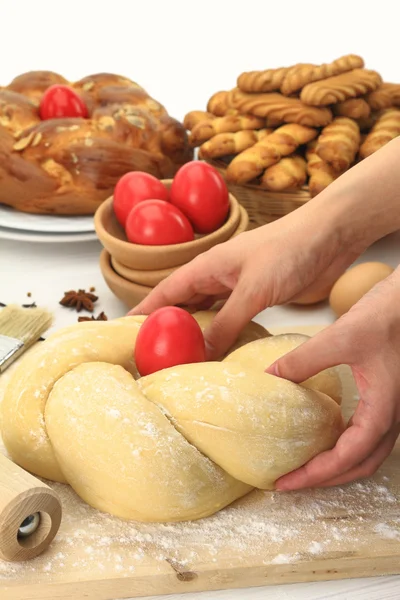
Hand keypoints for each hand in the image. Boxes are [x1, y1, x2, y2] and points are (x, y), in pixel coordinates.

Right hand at [130, 205, 363, 358]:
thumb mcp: (253, 290)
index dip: (144, 311)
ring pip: (206, 312)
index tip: (125, 333)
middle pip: (182, 304)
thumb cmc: (290, 249)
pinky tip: (217, 349)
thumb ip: (226, 322)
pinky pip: (230, 318)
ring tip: (179, 357)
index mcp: (207, 266)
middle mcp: (217, 276)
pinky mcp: (257, 295)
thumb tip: (201, 354)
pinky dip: (220, 333)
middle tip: (152, 354)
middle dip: (166, 326)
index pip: (165, 292)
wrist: (330, 235)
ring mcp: (237, 286)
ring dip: (193, 332)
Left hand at [267, 266, 399, 489]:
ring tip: (305, 466)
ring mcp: (392, 409)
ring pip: (367, 454)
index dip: (315, 475)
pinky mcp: (387, 397)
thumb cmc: (388, 316)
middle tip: (291, 482)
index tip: (285, 483)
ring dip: (337, 466)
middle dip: (325, 479)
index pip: (346, 458)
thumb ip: (303, 360)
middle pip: (359, 466)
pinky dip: (345, 446)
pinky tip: (324, 436)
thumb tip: (269, 377)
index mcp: (382, 410)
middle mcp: (392, 417)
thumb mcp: (340, 338)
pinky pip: (367, 434)